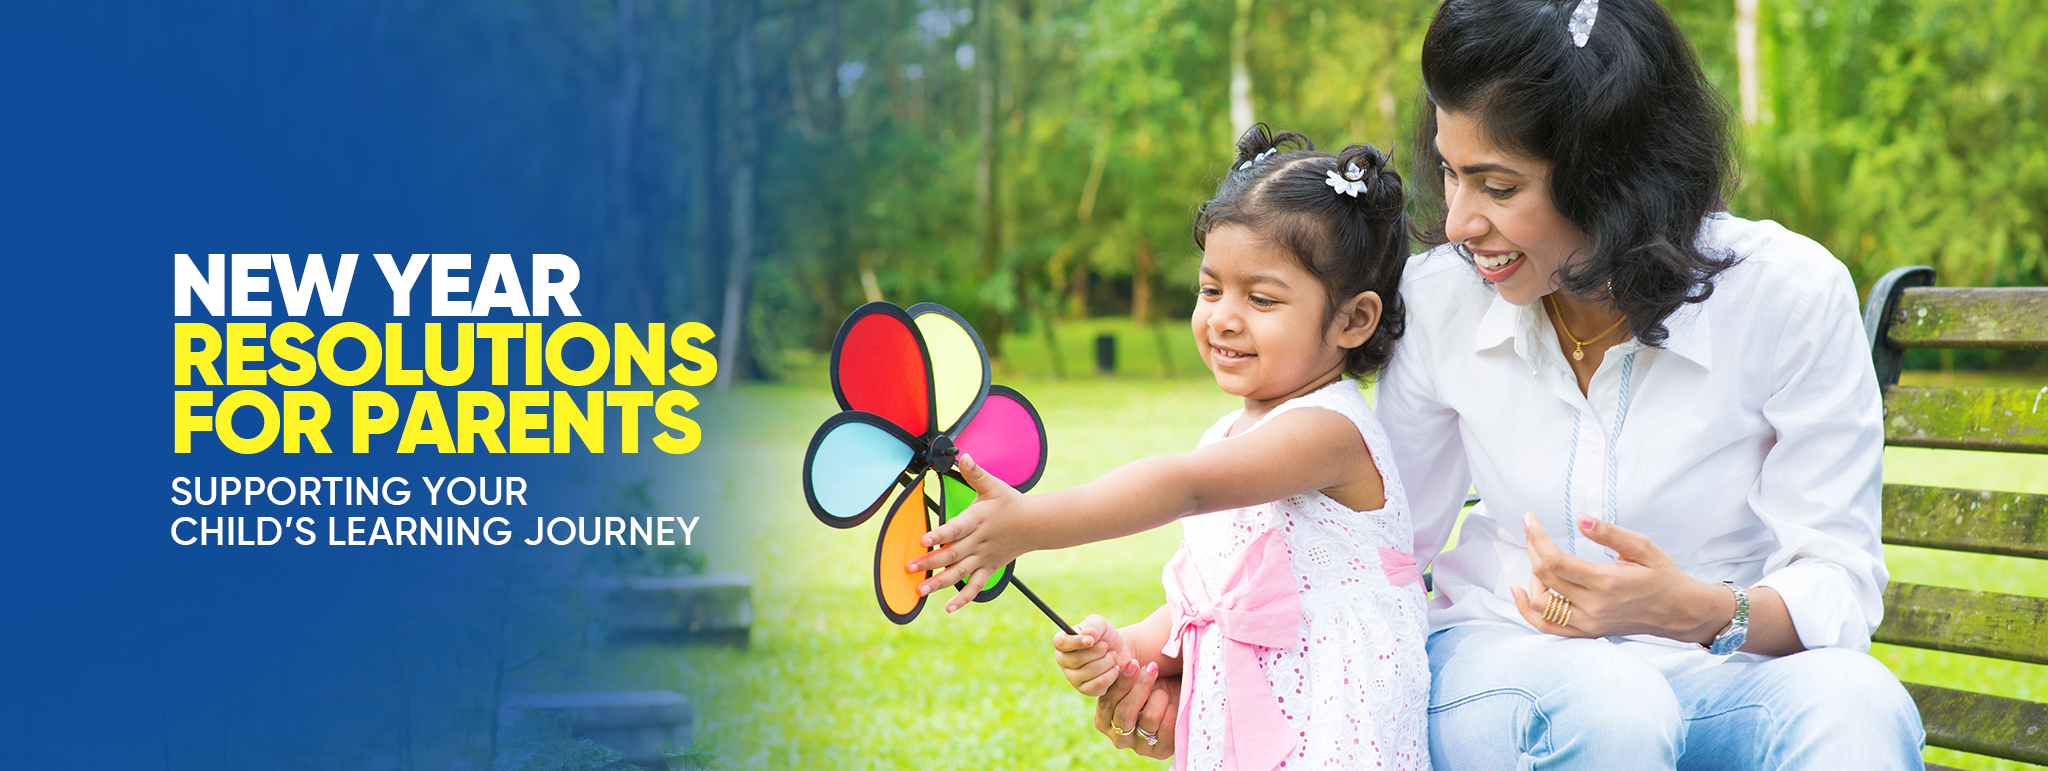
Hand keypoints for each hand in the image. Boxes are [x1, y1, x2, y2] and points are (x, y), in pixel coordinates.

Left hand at [906, 452, 1031, 612]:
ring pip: (960, 573)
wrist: (1037, 525)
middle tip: (909, 567)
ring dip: (940, 583)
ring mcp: (984, 557)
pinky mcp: (989, 569)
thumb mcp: (994, 486)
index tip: (923, 540)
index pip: (956, 528)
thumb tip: (963, 456)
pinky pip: (976, 586)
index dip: (940, 535)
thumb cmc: (1011, 504)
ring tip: (921, 590)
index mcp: (978, 520)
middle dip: (929, 562)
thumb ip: (976, 473)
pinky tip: (949, 608)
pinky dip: (964, 598)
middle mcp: (979, 541)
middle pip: (952, 554)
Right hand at [1053, 615, 1132, 696]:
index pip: (1061, 643)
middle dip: (1097, 652)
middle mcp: (1063, 661)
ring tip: (1113, 656)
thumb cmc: (1105, 636)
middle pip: (1076, 659)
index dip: (1076, 642)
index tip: (1091, 640)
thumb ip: (1093, 625)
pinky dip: (1111, 675)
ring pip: (1088, 672)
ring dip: (1107, 661)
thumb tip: (1088, 635)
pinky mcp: (1085, 689)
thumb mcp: (1100, 624)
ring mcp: (1072, 677)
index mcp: (1063, 642)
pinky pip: (1097, 685)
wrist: (1119, 653)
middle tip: (1107, 646)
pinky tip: (1114, 668)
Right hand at [1096, 659, 1176, 758]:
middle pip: (1124, 712)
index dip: (1120, 683)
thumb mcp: (1134, 680)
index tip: (1134, 662)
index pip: (1106, 704)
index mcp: (1104, 721)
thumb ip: (1124, 676)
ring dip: (1159, 697)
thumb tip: (1125, 663)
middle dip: (1140, 686)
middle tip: (1152, 667)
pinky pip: (1167, 727)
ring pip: (1148, 719)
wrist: (1176, 696)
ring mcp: (1140, 747)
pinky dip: (1172, 710)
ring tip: (1164, 689)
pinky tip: (1173, 703)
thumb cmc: (1151, 685)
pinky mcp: (1161, 751)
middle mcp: (1119, 738)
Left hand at [1510, 512, 1729, 642]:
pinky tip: (1521, 593)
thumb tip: (1580, 519)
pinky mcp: (1588, 633)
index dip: (1536, 537)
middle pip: (1544, 578)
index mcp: (1605, 582)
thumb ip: (1609, 533)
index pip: (1554, 561)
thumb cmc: (1663, 575)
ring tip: (1538, 559)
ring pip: (1540, 605)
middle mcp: (1593, 607)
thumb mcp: (1642, 546)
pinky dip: (1529, 612)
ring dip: (1531, 579)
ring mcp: (1589, 624)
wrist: (1680, 611)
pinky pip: (1548, 628)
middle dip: (1532, 549)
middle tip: (1533, 530)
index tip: (1529, 519)